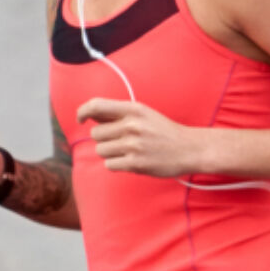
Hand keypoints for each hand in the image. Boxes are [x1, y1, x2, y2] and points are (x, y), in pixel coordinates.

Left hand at [76, 93, 211, 179]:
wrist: (189, 149)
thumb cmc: (164, 131)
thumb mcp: (144, 114)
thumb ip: (118, 114)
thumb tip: (89, 114)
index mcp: (133, 109)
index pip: (96, 105)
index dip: (82, 112)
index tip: (80, 119)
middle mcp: (132, 125)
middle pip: (96, 134)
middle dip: (104, 139)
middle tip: (120, 141)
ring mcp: (133, 145)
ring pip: (101, 150)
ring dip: (109, 153)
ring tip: (127, 152)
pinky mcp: (135, 164)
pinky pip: (109, 165)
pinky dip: (116, 164)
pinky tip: (130, 161)